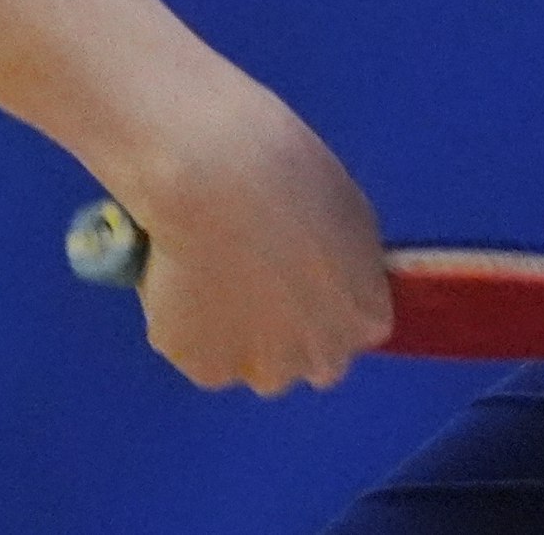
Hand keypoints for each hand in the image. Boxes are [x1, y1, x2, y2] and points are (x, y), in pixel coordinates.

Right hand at [106, 80, 393, 395]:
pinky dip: (185, 323)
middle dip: (282, 332)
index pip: (351, 332)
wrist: (217, 177)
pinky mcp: (206, 369)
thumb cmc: (288, 175)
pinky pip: (196, 350)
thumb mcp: (347, 213)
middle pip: (304, 360)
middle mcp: (322, 359)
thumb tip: (328, 272)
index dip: (321, 303)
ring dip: (233, 333)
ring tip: (207, 272)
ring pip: (247, 361)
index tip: (296, 274)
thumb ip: (346, 262)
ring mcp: (263, 370)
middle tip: (250, 278)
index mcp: (364, 319)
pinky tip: (179, 276)